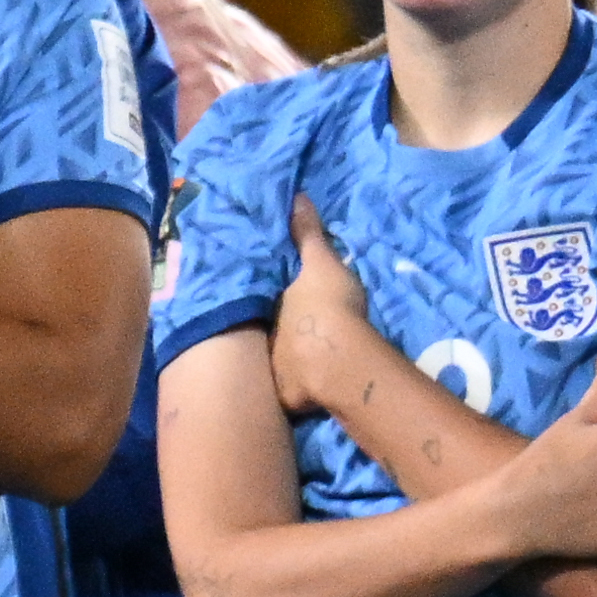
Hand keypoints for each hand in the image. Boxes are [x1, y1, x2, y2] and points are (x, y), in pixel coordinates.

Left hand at [266, 202, 393, 424]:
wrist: (335, 361)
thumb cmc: (326, 306)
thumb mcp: (320, 262)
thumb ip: (307, 234)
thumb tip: (294, 197)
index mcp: (268, 307)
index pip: (260, 303)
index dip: (265, 301)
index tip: (270, 300)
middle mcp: (263, 340)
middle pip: (262, 336)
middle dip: (269, 336)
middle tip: (286, 334)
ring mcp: (272, 371)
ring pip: (273, 365)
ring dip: (282, 365)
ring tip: (297, 364)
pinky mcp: (287, 398)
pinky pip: (290, 393)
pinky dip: (296, 392)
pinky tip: (307, 393)